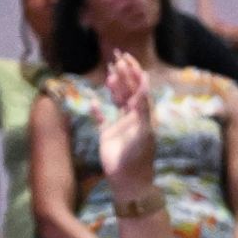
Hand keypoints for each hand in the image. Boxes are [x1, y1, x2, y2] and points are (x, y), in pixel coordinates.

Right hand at [95, 50, 162, 203]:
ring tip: (110, 73)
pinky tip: (93, 101)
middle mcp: (132, 117)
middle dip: (124, 73)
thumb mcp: (144, 130)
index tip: (128, 58)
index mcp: (144, 114)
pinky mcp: (107, 135)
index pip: (140, 88)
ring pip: (117, 100)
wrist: (129, 180)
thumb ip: (143, 107)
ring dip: (114, 87)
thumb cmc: (139, 157)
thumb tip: (144, 83)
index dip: (135, 72)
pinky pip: (101, 119)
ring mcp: (119, 126)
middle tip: (116, 56)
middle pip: (128, 90)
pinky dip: (97, 110)